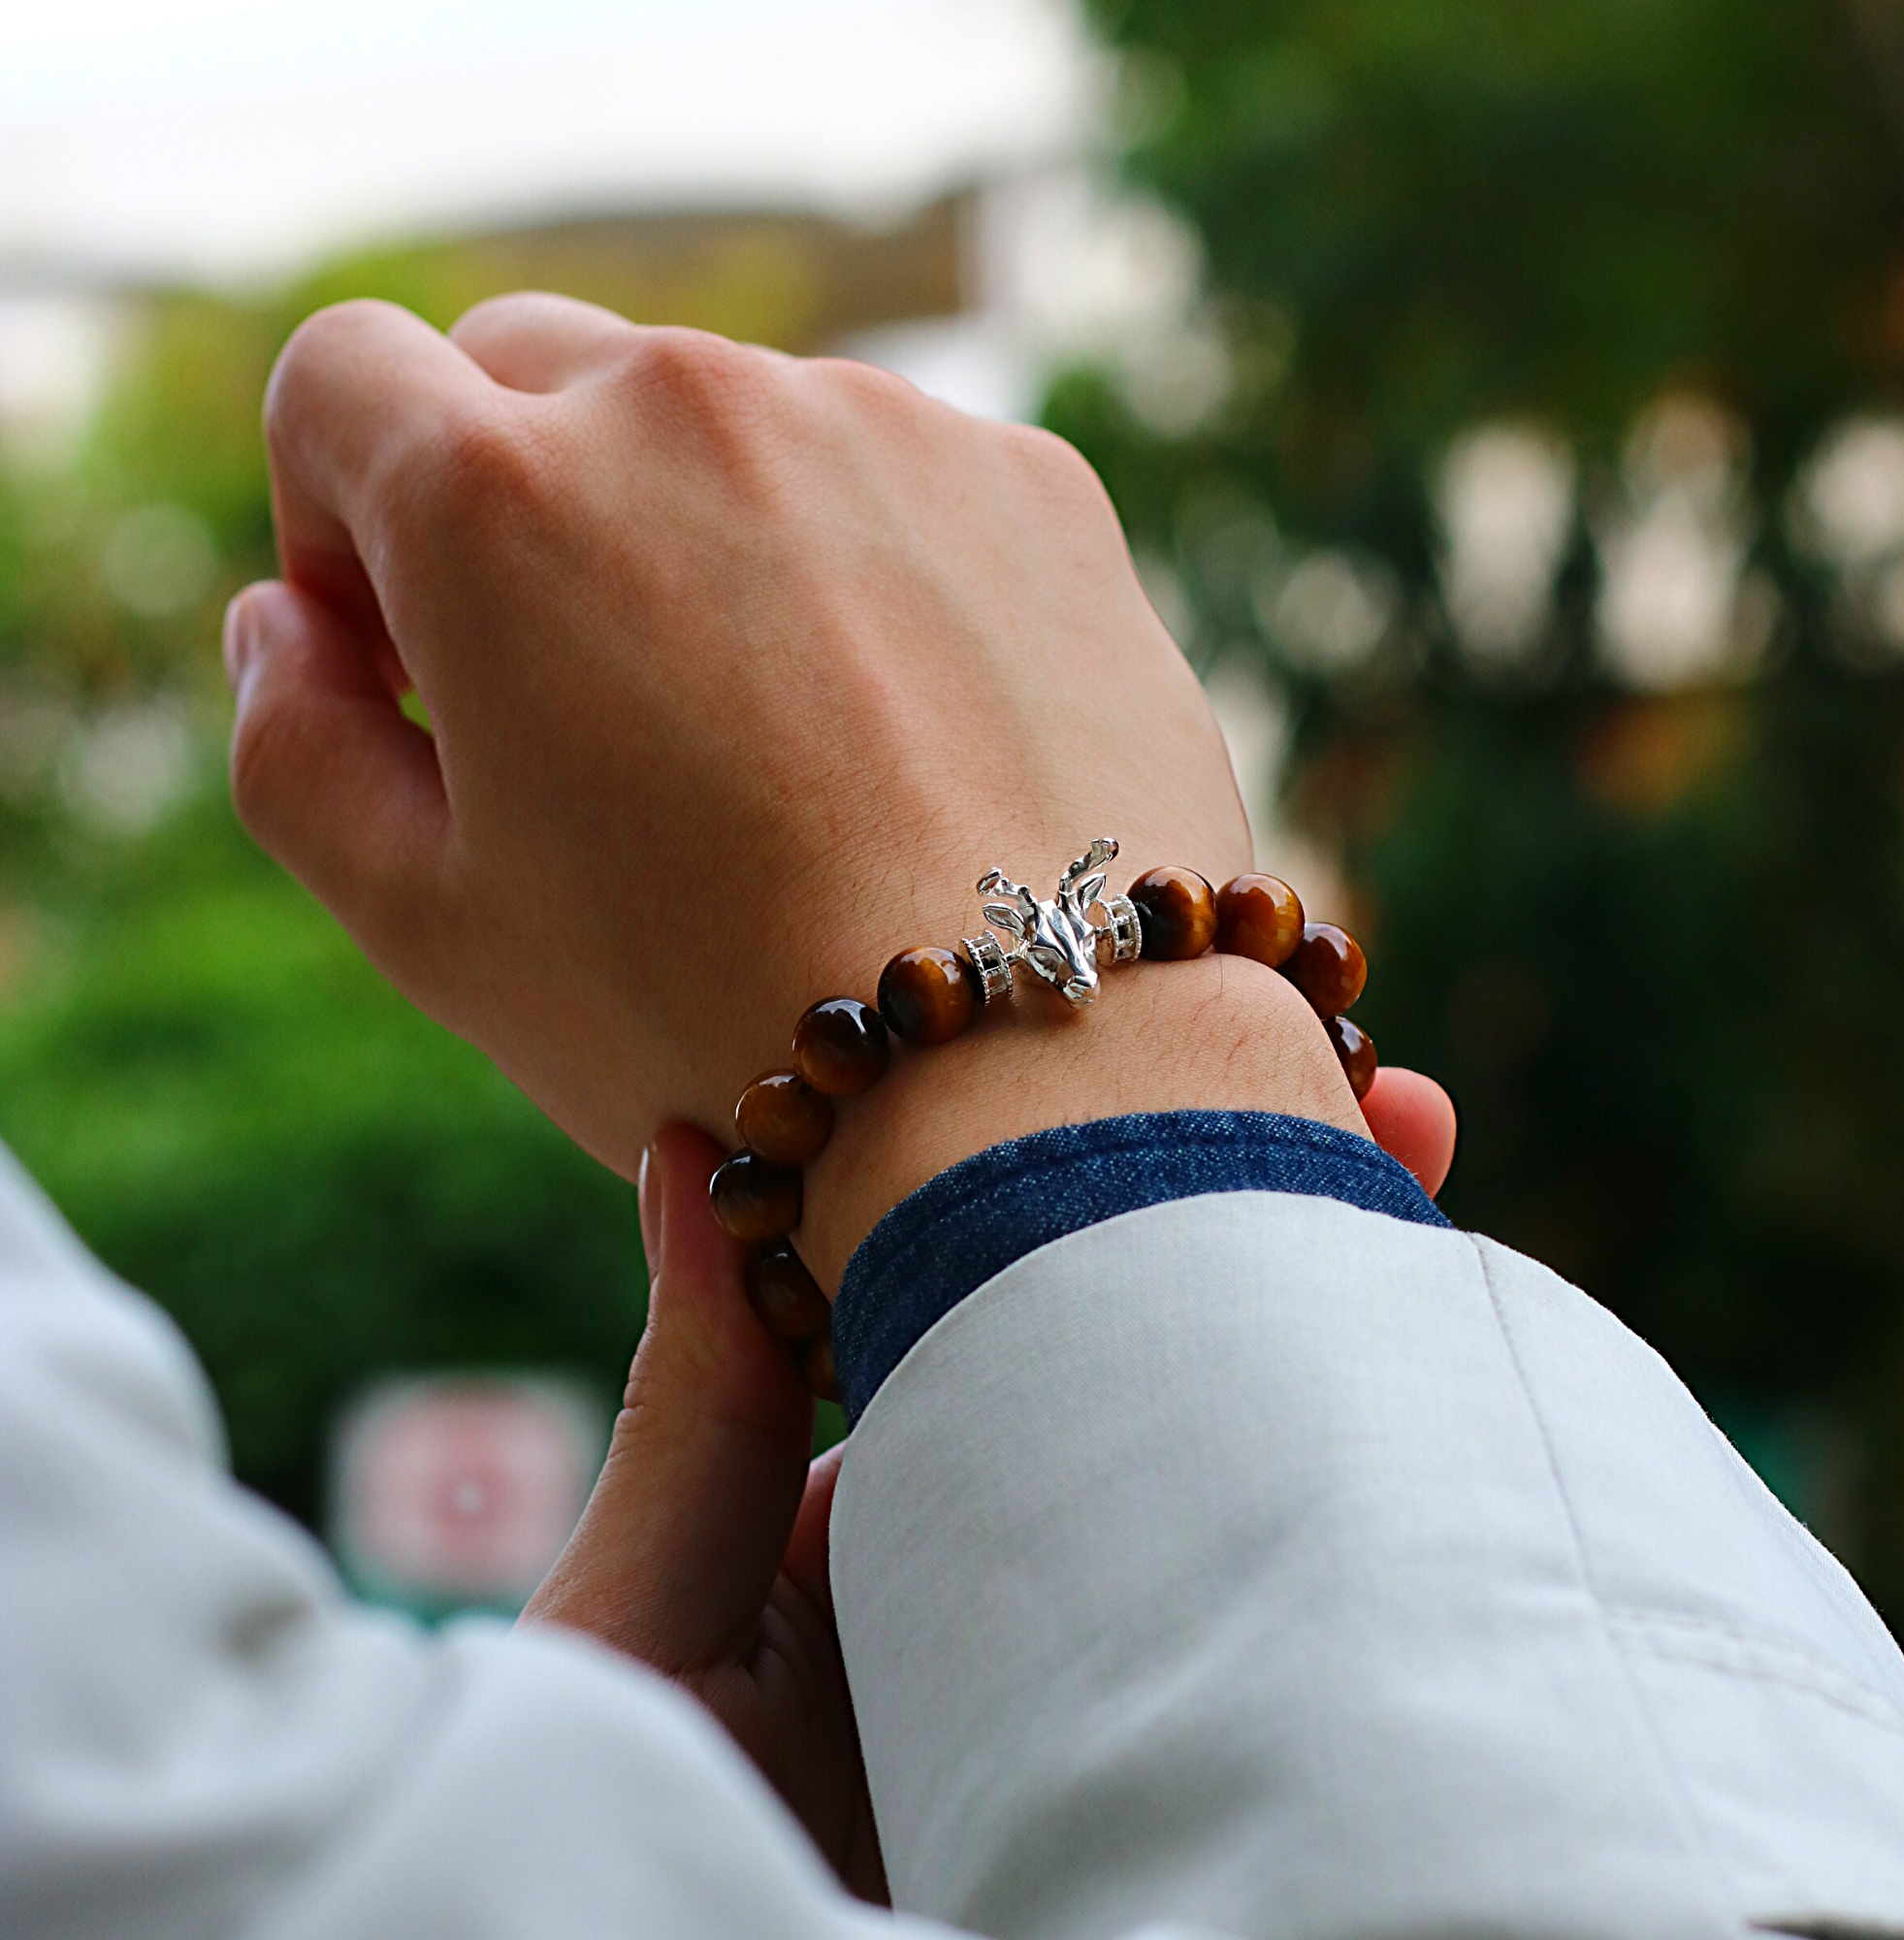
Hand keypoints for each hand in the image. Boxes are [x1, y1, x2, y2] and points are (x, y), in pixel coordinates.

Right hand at [226, 292, 1453, 1279]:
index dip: (341, 517)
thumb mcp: (428, 925)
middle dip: (513, 505)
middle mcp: (689, 402)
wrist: (1040, 1074)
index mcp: (498, 496)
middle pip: (533, 372)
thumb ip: (292, 745)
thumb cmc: (710, 1019)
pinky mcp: (1031, 480)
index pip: (339, 377)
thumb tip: (283, 622)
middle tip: (584, 704)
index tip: (413, 654)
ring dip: (703, 537)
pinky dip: (865, 564)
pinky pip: (894, 476)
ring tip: (774, 750)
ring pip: (728, 426)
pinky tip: (906, 733)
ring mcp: (882, 426)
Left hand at [520, 1094, 1450, 1906]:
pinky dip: (1382, 1510)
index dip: (1112, 1169)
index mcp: (895, 1509)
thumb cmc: (634, 1819)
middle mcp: (1017, 1558)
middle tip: (1389, 1095)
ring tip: (1424, 1165)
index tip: (1195, 1041)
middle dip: (1266, 1213)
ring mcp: (1115, 1643)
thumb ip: (701, 1414)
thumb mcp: (655, 1616)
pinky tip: (1465, 1384)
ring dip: (1345, 1318)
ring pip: (1249, 1462)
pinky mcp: (1195, 1743)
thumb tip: (683, 1144)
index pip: (1020, 1296)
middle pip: (1161, 1350)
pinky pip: (1295, 1617)